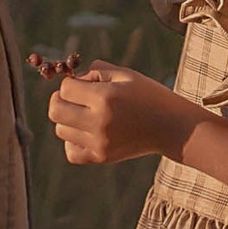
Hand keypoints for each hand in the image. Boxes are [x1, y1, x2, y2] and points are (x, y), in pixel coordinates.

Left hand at [46, 63, 198, 166]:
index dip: (72, 83)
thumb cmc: (150, 96)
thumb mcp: (126, 75)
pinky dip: (73, 141)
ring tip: (86, 115)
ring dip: (68, 120)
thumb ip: (97, 70)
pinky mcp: (102, 158)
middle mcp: (99, 122)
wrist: (172, 127)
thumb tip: (72, 78)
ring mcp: (99, 143)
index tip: (85, 84)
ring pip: (61, 130)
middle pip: (55, 111)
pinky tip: (86, 133)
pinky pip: (71, 152)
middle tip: (74, 98)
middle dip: (61, 100)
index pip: (65, 88)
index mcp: (105, 98)